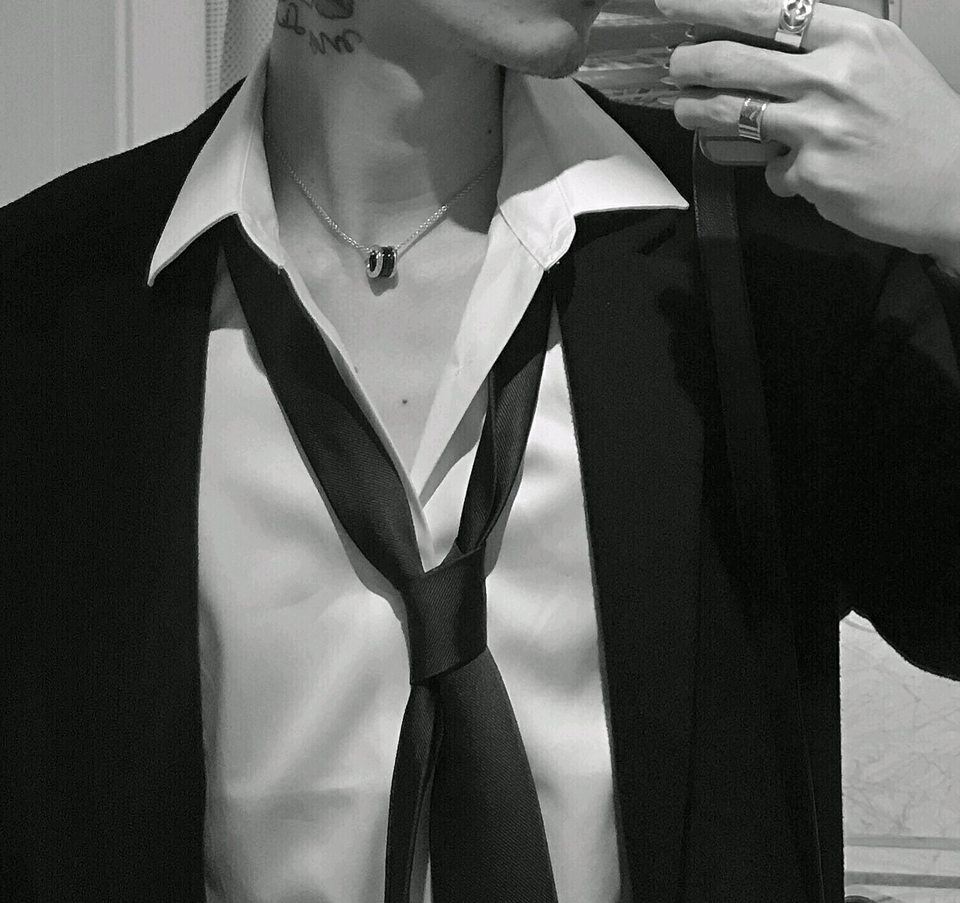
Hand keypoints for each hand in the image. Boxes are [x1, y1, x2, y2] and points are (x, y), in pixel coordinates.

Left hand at [656, 0, 959, 273]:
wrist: (954, 182)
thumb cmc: (917, 122)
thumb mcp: (880, 61)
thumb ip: (824, 51)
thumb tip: (760, 46)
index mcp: (854, 38)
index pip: (766, 11)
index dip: (710, 6)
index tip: (672, 4)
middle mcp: (834, 77)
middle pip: (734, 61)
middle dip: (690, 62)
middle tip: (676, 65)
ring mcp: (819, 127)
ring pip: (732, 113)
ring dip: (698, 110)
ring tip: (687, 109)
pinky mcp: (811, 173)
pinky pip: (770, 170)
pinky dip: (777, 171)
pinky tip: (799, 171)